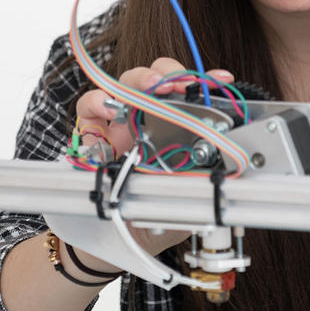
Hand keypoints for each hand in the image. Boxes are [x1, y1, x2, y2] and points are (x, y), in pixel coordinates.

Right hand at [74, 57, 234, 256]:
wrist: (126, 237)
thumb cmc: (157, 210)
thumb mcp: (185, 192)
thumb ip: (198, 177)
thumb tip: (219, 166)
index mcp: (171, 126)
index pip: (187, 91)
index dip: (203, 80)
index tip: (222, 78)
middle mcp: (144, 118)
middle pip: (154, 77)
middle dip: (169, 73)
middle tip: (179, 85)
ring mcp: (118, 123)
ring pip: (123, 84)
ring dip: (139, 80)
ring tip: (151, 86)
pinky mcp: (91, 134)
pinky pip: (88, 109)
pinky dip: (96, 103)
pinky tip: (109, 109)